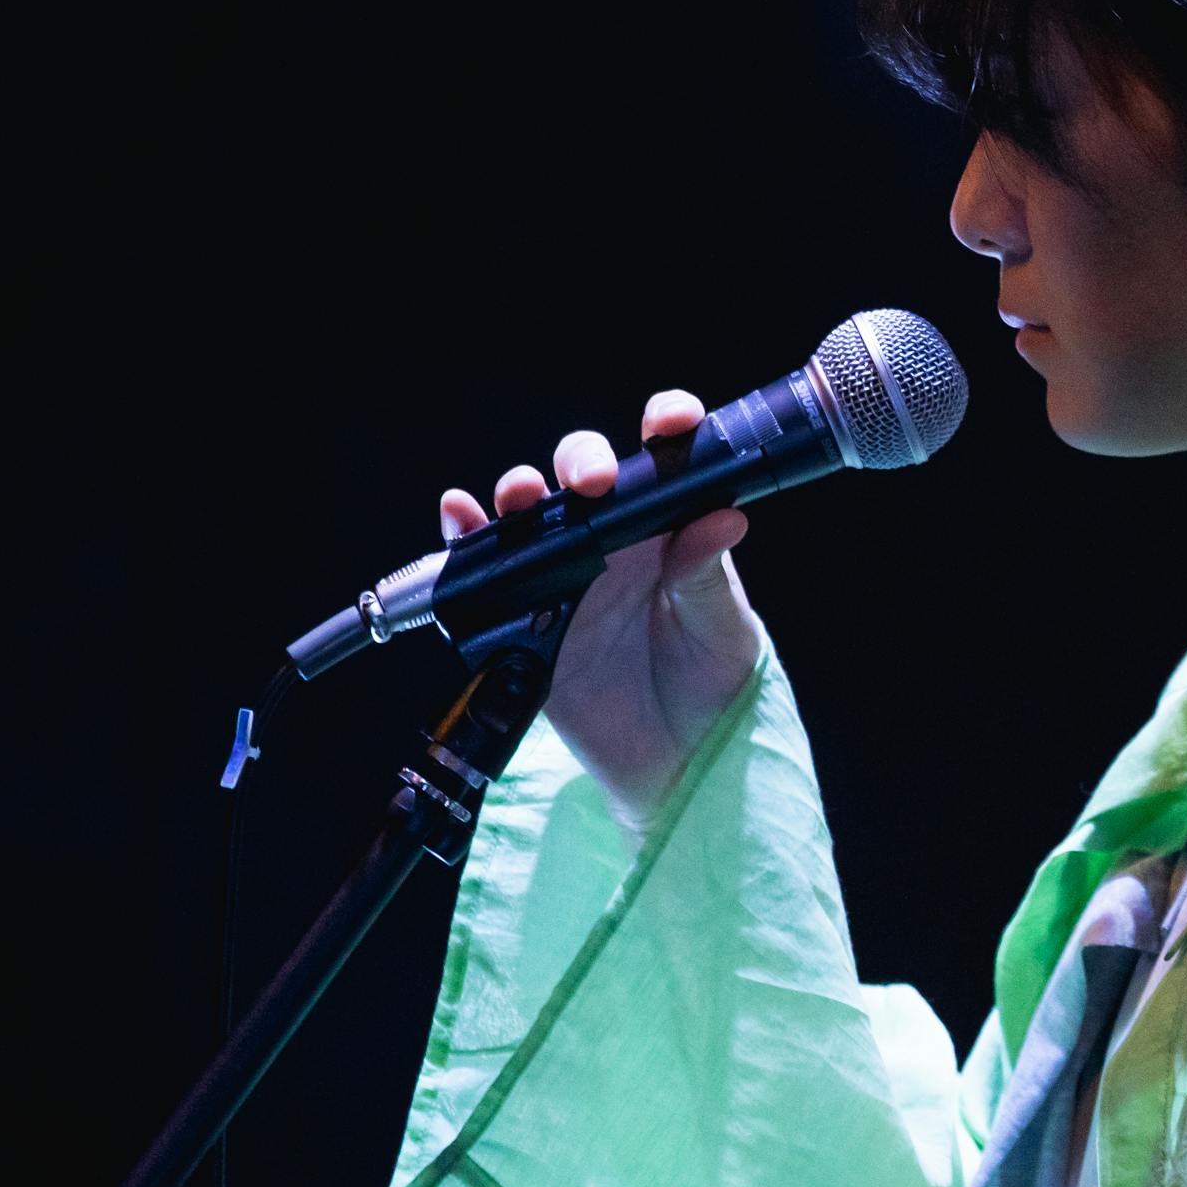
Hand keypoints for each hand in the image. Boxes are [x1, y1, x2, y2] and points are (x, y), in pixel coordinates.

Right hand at [439, 389, 762, 831]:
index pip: (664, 461)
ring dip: (518, 491)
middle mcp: (613, 540)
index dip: (665, 426)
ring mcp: (562, 573)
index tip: (671, 422)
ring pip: (529, 510)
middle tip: (593, 484)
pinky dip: (464, 535)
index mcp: (670, 531)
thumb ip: (710, 576)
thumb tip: (724, 519)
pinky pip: (482, 565)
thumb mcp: (723, 631)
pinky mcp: (521, 614)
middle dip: (582, 461)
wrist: (672, 764)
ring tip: (522, 498)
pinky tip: (462, 517)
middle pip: (584, 473)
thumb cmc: (711, 687)